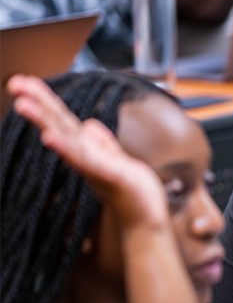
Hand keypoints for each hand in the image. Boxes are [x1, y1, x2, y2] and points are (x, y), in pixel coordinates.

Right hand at [6, 75, 169, 234]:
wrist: (147, 222)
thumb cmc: (135, 194)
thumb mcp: (118, 161)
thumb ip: (103, 144)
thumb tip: (88, 124)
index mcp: (88, 150)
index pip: (64, 120)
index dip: (46, 100)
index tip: (25, 81)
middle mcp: (85, 157)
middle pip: (59, 125)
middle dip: (37, 103)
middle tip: (14, 83)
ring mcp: (93, 167)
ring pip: (65, 140)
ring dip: (43, 122)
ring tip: (22, 105)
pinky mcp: (109, 176)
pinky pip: (84, 160)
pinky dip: (65, 149)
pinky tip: (49, 138)